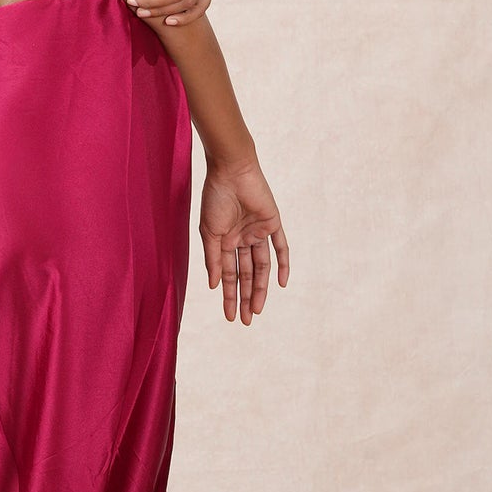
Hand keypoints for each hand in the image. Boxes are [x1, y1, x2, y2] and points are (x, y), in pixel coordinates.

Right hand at [198, 154, 289, 323]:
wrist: (230, 171)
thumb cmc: (215, 198)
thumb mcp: (210, 232)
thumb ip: (213, 259)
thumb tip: (212, 285)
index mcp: (224, 241)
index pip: (228, 274)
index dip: (228, 295)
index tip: (229, 316)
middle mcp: (242, 239)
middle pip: (246, 274)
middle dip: (244, 297)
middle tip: (246, 320)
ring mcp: (258, 232)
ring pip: (262, 266)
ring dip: (260, 287)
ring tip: (257, 309)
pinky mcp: (272, 223)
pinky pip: (281, 247)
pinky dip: (282, 264)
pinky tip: (281, 283)